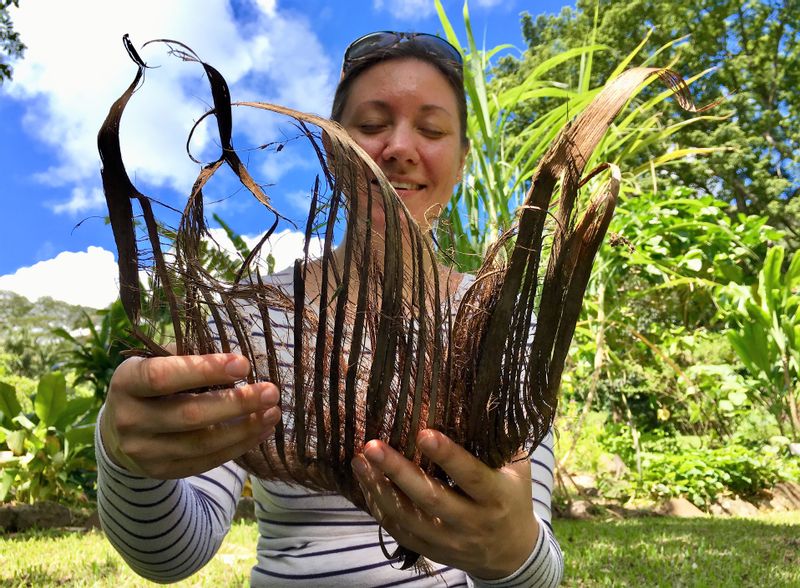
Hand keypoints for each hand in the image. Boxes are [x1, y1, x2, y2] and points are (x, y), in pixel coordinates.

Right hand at [100, 353, 280, 478]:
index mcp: (126, 382)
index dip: (204, 370)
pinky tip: (261, 430)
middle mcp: (129, 420)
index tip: (244, 364)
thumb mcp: (158, 361)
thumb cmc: (152, 383)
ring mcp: (143, 451)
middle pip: (188, 415)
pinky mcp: (161, 471)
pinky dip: (238, 446)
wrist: (121, 428)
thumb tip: (237, 362)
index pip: (162, 377)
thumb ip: (189, 355)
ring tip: (273, 412)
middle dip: (235, 404)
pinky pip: (206, 461)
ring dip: (243, 428)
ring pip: (201, 443)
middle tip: (271, 391)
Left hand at [352, 429, 537, 579]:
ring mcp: (450, 541)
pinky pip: (399, 531)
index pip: (470, 475)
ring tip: (359, 461)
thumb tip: (475, 397)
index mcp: (496, 496)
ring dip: (379, 489)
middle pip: (431, 499)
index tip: (422, 432)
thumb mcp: (516, 468)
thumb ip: (497, 440)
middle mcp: (473, 522)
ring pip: (408, 518)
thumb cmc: (512, 495)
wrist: (511, 552)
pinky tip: (366, 483)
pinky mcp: (432, 551)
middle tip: (372, 446)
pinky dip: (380, 507)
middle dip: (398, 471)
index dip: (447, 455)